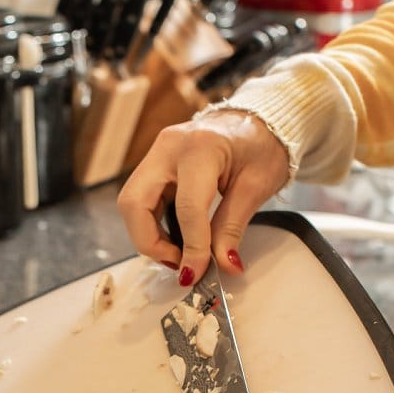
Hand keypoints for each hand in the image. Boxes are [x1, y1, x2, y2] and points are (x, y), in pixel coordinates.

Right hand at [117, 109, 289, 285]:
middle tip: (178, 263)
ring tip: (179, 253)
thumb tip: (223, 265)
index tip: (196, 272)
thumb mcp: (256, 187)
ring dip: (148, 236)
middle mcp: (169, 147)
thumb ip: (232, 228)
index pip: (186, 207)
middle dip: (150, 242)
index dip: (191, 247)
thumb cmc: (262, 146)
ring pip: (131, 204)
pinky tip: (176, 237)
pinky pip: (141, 200)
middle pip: (135, 203)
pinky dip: (152, 225)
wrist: (259, 120)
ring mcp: (157, 153)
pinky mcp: (154, 163)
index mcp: (201, 147)